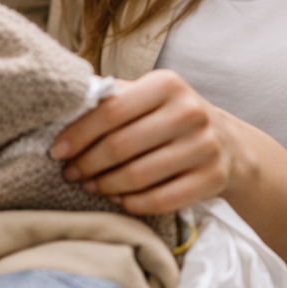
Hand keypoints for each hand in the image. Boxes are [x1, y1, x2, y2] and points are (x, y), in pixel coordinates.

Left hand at [51, 70, 239, 214]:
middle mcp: (190, 112)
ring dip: (105, 185)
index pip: (111, 110)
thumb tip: (64, 100)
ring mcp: (205, 147)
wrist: (228, 143)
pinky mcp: (212, 179)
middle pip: (121, 146)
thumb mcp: (147, 96)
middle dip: (87, 163)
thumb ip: (110, 96)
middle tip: (70, 173)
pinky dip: (132, 203)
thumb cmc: (171, 117)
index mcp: (167, 84)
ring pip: (138, 176)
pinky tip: (118, 198)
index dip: (78, 134)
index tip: (57, 151)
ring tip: (90, 185)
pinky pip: (160, 200)